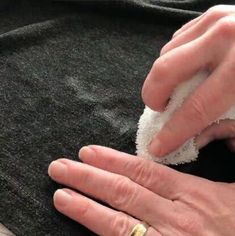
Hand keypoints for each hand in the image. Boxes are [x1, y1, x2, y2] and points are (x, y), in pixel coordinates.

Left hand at [48, 145, 234, 235]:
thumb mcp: (233, 189)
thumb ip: (208, 168)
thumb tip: (193, 144)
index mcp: (192, 195)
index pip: (142, 172)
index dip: (112, 161)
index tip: (87, 152)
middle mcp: (176, 219)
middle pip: (124, 193)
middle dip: (88, 178)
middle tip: (60, 168)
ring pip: (119, 224)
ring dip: (86, 208)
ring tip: (61, 195)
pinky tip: (84, 225)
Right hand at [142, 5, 234, 156]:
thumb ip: (225, 126)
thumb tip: (194, 139)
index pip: (196, 108)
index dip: (172, 133)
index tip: (157, 147)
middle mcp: (224, 38)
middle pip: (165, 71)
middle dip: (153, 97)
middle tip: (160, 109)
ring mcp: (214, 21)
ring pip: (165, 55)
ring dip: (163, 78)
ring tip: (176, 90)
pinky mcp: (208, 16)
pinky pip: (175, 42)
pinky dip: (173, 60)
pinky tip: (185, 70)